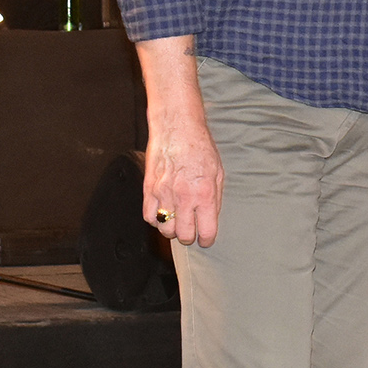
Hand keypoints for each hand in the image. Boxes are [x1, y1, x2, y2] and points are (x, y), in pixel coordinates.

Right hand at [143, 123, 224, 247]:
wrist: (177, 127)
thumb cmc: (200, 147)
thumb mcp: (218, 173)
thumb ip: (215, 199)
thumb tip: (210, 219)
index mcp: (205, 194)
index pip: (206, 231)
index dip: (207, 240)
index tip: (206, 239)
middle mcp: (184, 197)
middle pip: (184, 235)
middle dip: (189, 237)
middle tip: (192, 231)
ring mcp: (164, 193)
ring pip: (165, 229)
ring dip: (172, 229)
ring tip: (177, 221)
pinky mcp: (149, 188)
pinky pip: (149, 216)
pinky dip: (156, 220)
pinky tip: (163, 213)